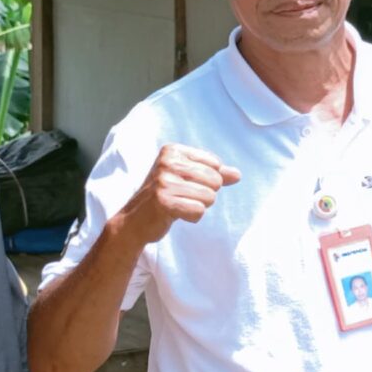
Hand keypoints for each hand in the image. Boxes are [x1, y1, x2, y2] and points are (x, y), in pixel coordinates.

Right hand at [118, 145, 239, 247]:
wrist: (134, 221)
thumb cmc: (164, 196)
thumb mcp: (186, 179)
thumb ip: (214, 174)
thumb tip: (237, 175)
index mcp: (172, 150)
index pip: (215, 164)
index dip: (208, 180)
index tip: (185, 184)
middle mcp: (167, 162)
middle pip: (215, 180)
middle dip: (204, 195)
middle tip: (181, 197)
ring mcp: (164, 181)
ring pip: (209, 197)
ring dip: (197, 206)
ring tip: (178, 205)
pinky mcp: (163, 201)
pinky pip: (199, 211)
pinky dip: (191, 217)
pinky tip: (174, 214)